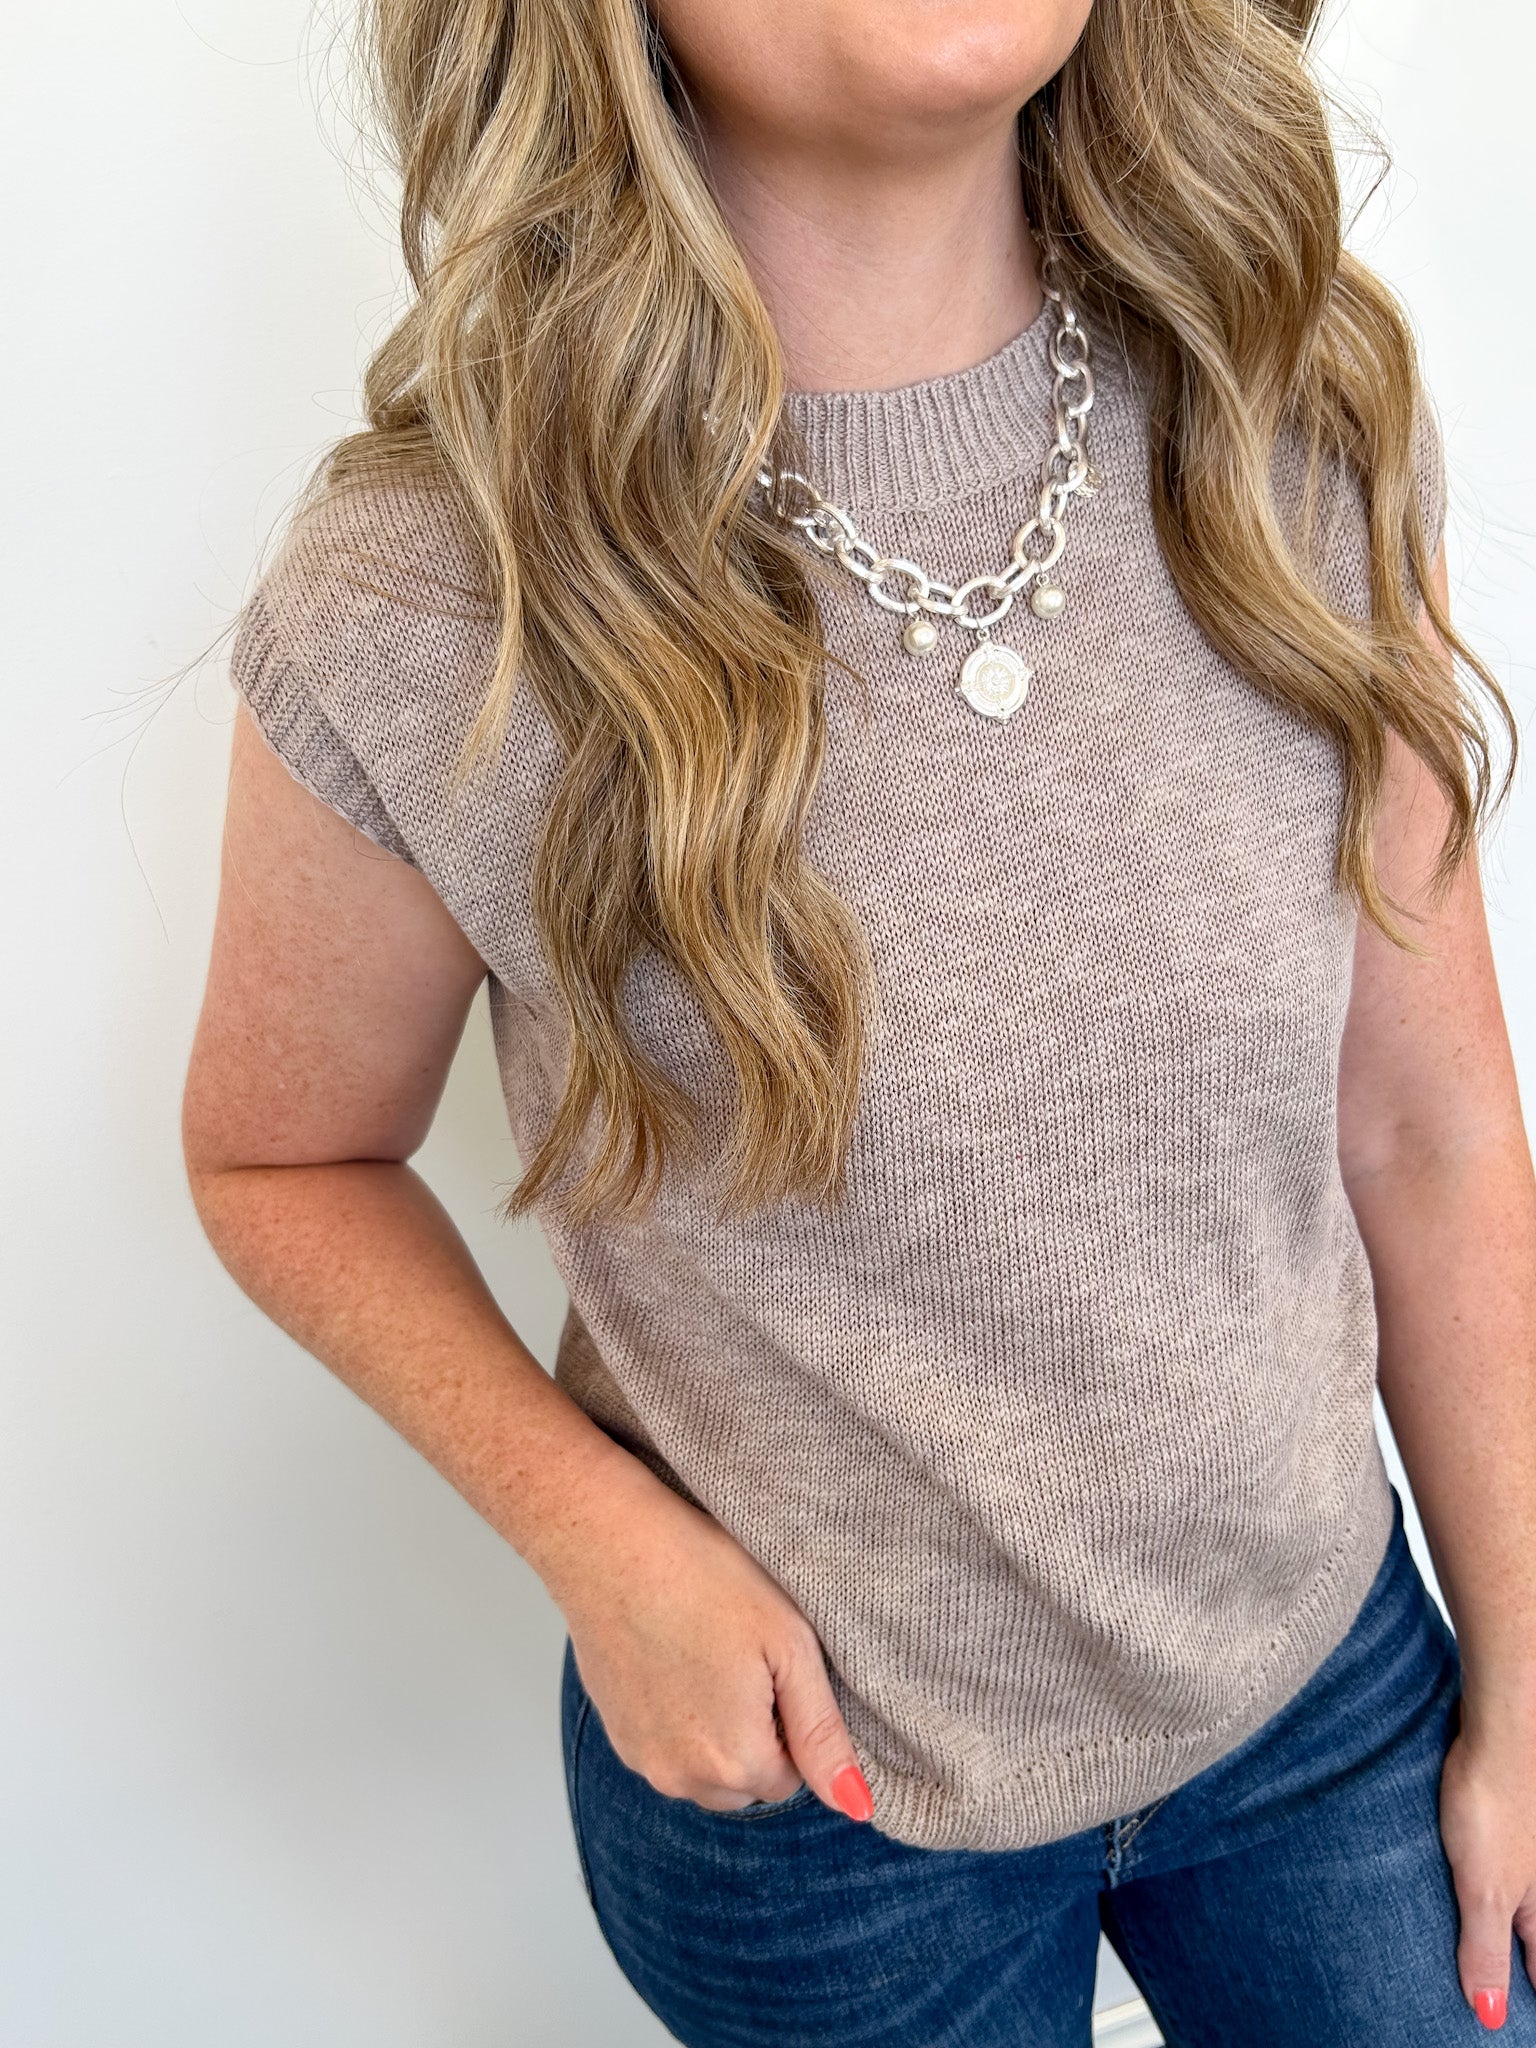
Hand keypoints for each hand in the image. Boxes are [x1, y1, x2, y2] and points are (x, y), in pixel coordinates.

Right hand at [550, 1460, 873, 1821]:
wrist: (608, 1543)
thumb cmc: (703, 1579)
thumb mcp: (788, 1645)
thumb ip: (824, 1734)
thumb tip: (857, 1805)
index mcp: (736, 1761)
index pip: (793, 1777)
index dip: (790, 1720)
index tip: (771, 1665)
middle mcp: (683, 1779)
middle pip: (747, 1782)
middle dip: (755, 1735)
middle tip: (742, 1657)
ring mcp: (641, 1759)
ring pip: (705, 1770)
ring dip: (715, 1731)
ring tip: (706, 1653)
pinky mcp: (614, 1734)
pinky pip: (665, 1749)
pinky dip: (677, 1718)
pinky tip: (673, 1657)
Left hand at [1439, 1714, 1535, 2028]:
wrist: (1504, 1726)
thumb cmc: (1492, 1803)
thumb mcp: (1482, 1889)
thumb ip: (1485, 1947)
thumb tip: (1490, 2014)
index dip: (1527, 1989)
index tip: (1510, 2015)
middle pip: (1534, 1928)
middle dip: (1520, 1951)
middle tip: (1510, 1974)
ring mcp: (1532, 1842)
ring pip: (1527, 1890)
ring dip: (1513, 1912)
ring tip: (1498, 1923)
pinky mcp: (1518, 1810)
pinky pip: (1516, 1854)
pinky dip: (1504, 1869)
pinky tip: (1487, 1860)